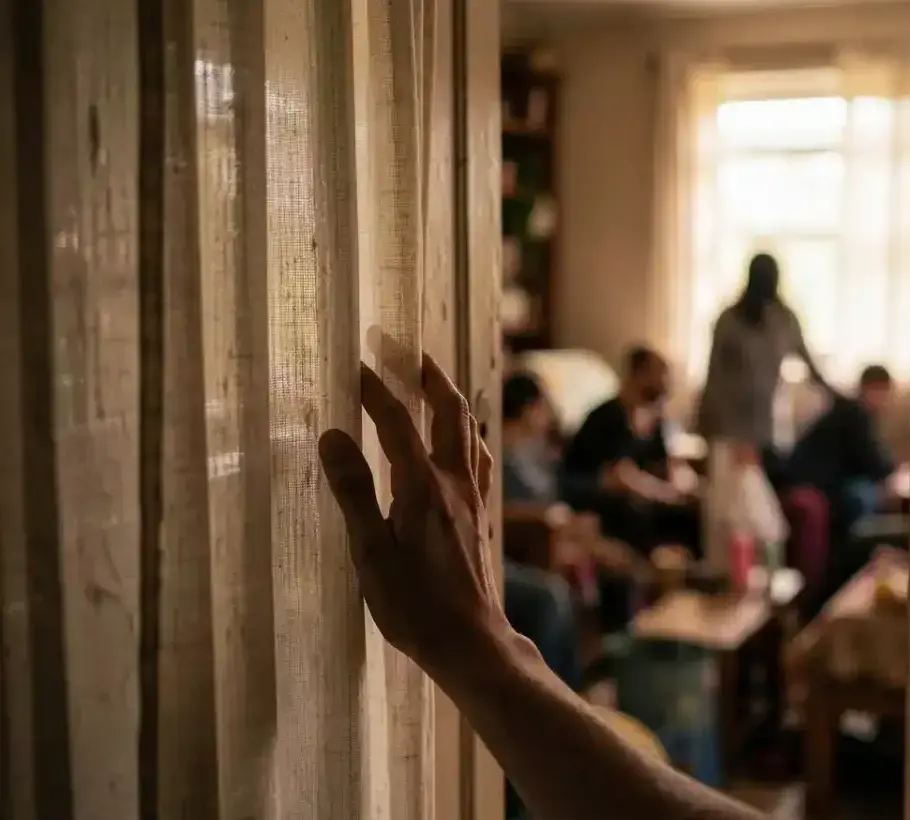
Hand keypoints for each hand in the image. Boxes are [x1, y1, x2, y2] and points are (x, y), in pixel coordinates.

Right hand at [317, 354, 502, 677]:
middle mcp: (454, 483)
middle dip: (428, 376)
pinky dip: (466, 433)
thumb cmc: (415, 606)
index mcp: (422, 487)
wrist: (471, 641)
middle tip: (408, 350)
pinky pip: (477, 458)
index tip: (356, 364)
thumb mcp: (370, 553)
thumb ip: (353, 492)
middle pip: (449, 412)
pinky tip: (462, 440)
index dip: (375, 390)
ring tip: (435, 382)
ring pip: (469, 432)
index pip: (396, 422)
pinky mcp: (480, 515)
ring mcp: (473, 498)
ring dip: (451, 400)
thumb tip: (333, 436)